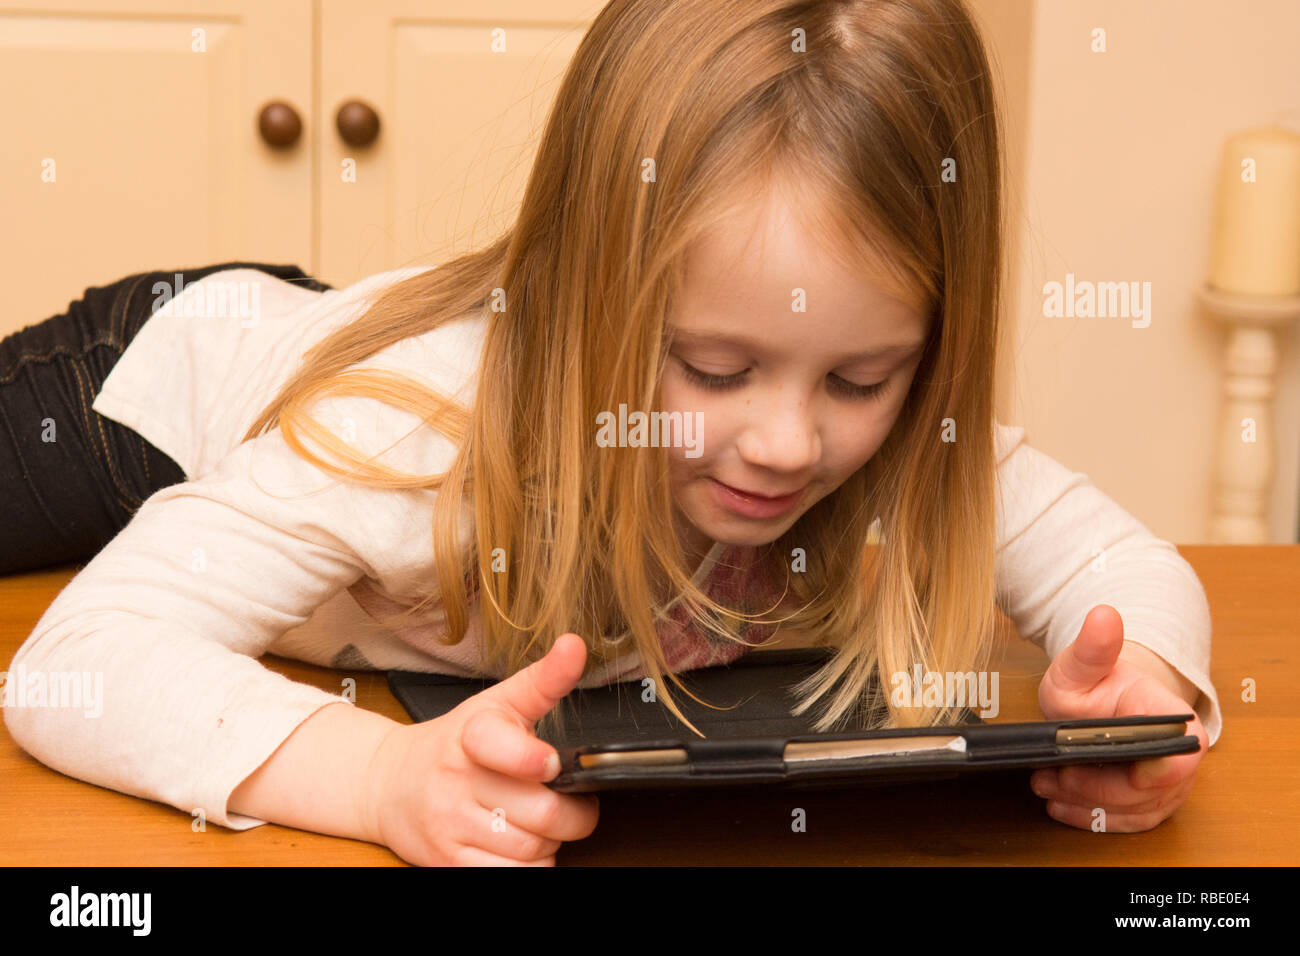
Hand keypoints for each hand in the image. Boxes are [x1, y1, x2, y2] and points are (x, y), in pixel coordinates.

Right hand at [364, 632, 599, 864]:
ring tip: (545, 824)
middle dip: (574, 813)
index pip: (498, 744)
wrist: (387, 783)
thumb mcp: (495, 703)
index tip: (550, 763)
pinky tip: (525, 847)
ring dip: (554, 842)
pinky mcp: (447, 863)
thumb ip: (542, 681)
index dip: (530, 757)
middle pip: (541, 812)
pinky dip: (532, 867)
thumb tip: (575, 646)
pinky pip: (512, 877)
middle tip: (575, 803)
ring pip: (532, 850)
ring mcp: (449, 825)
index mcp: (470, 735)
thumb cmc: (453, 744)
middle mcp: (456, 781)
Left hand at [1033, 604, 1206, 831]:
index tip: (1094, 770)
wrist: (1105, 695)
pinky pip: (1129, 821)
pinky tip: (1060, 806)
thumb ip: (1092, 647)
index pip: (1177, 757)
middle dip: (1093, 789)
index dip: (1145, 773)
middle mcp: (1181, 754)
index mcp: (1171, 717)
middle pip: (1147, 792)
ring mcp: (1170, 781)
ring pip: (1135, 810)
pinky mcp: (1154, 800)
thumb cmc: (1097, 682)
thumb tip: (1103, 615)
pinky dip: (1093, 816)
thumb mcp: (1081, 663)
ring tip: (1045, 786)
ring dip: (1087, 804)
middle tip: (1049, 777)